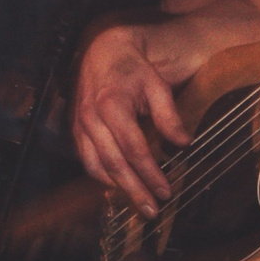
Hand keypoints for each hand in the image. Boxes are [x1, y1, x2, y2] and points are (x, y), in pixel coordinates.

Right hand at [72, 23, 184, 210]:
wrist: (104, 50)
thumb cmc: (134, 68)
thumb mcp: (157, 85)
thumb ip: (169, 115)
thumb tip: (184, 144)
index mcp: (113, 106)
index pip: (134, 149)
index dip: (150, 173)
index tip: (166, 191)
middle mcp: (91, 118)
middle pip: (114, 164)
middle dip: (134, 190)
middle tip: (152, 210)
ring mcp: (80, 125)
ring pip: (97, 167)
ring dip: (118, 189)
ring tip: (139, 204)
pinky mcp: (75, 130)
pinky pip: (87, 160)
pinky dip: (102, 177)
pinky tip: (118, 187)